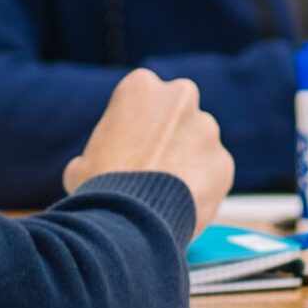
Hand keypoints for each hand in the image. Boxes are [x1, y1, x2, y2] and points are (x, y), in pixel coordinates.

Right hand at [63, 68, 233, 233]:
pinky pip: (213, 173)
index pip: (144, 98)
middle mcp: (179, 97)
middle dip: (170, 135)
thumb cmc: (100, 187)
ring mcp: (206, 129)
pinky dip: (202, 187)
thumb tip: (100, 167)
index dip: (137, 125)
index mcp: (141, 86)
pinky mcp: (223, 161)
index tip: (133, 146)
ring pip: (199, 143)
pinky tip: (181, 205)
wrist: (129, 220)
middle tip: (153, 165)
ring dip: (188, 161)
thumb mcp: (84, 161)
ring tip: (166, 192)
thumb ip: (103, 152)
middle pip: (178, 114)